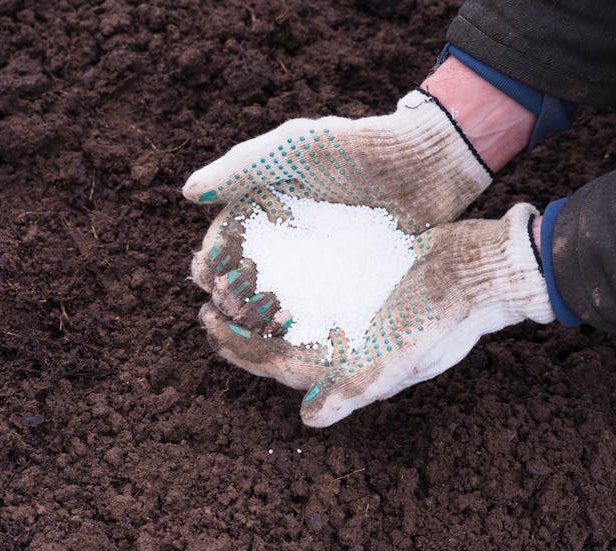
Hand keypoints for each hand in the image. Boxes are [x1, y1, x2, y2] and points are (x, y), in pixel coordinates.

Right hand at [184, 89, 493, 387]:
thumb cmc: (358, 148)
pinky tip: (288, 337)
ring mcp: (315, 261)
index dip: (211, 258)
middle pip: (244, 273)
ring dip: (255, 315)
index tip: (205, 275)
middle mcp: (286, 237)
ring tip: (246, 330)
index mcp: (266, 206)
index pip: (225, 238)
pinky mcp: (345, 279)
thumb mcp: (296, 147)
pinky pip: (312, 306)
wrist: (426, 163)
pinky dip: (296, 322)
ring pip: (274, 296)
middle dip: (228, 292)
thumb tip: (189, 193)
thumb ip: (243, 166)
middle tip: (222, 309)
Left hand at [199, 203, 554, 426]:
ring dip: (254, 297)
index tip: (207, 323)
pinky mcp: (356, 282)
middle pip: (276, 339)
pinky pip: (308, 282)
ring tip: (223, 275)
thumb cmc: (446, 317)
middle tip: (204, 299)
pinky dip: (283, 270)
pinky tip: (264, 249)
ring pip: (287, 309)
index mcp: (346, 366)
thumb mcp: (404, 354)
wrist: (481, 272)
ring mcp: (348, 312)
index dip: (239, 350)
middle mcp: (341, 343)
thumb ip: (358, 387)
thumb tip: (308, 419)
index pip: (278, 364)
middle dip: (237, 324)